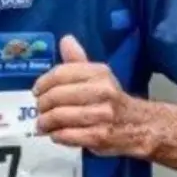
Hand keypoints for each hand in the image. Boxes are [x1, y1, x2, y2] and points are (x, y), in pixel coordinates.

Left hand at [32, 35, 132, 155]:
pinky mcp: (99, 136)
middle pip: (56, 96)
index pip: (61, 74)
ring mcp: (101, 115)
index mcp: (99, 73)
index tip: (36, 91)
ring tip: (42, 124)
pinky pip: (67, 134)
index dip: (43, 83)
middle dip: (42, 104)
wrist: (140, 125)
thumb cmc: (112, 99)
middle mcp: (102, 91)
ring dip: (45, 122)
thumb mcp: (99, 76)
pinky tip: (56, 134)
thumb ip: (78, 61)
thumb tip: (65, 40)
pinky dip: (56, 135)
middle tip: (39, 109)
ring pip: (59, 116)